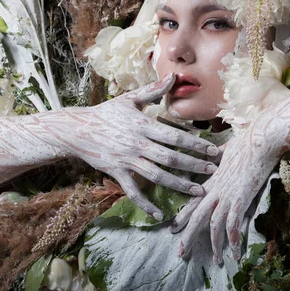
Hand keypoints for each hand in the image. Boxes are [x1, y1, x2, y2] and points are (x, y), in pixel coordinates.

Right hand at [56, 73, 219, 219]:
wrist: (77, 129)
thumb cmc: (107, 112)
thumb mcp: (130, 99)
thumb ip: (153, 90)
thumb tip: (173, 76)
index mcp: (143, 126)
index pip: (176, 136)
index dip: (196, 144)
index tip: (212, 150)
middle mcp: (137, 144)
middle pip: (171, 158)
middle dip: (194, 165)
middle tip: (212, 170)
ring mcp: (127, 160)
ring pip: (157, 176)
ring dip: (179, 185)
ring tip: (198, 190)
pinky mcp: (117, 173)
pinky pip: (133, 192)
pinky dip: (146, 204)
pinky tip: (159, 214)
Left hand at [170, 122, 280, 262]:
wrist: (260, 139)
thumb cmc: (247, 141)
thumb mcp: (229, 149)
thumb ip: (222, 155)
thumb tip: (220, 150)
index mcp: (212, 179)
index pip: (193, 201)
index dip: (182, 216)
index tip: (173, 228)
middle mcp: (216, 189)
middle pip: (197, 216)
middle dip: (188, 236)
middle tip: (181, 253)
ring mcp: (228, 195)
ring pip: (213, 225)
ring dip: (214, 245)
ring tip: (216, 261)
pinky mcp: (241, 199)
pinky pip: (234, 225)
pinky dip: (234, 241)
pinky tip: (236, 254)